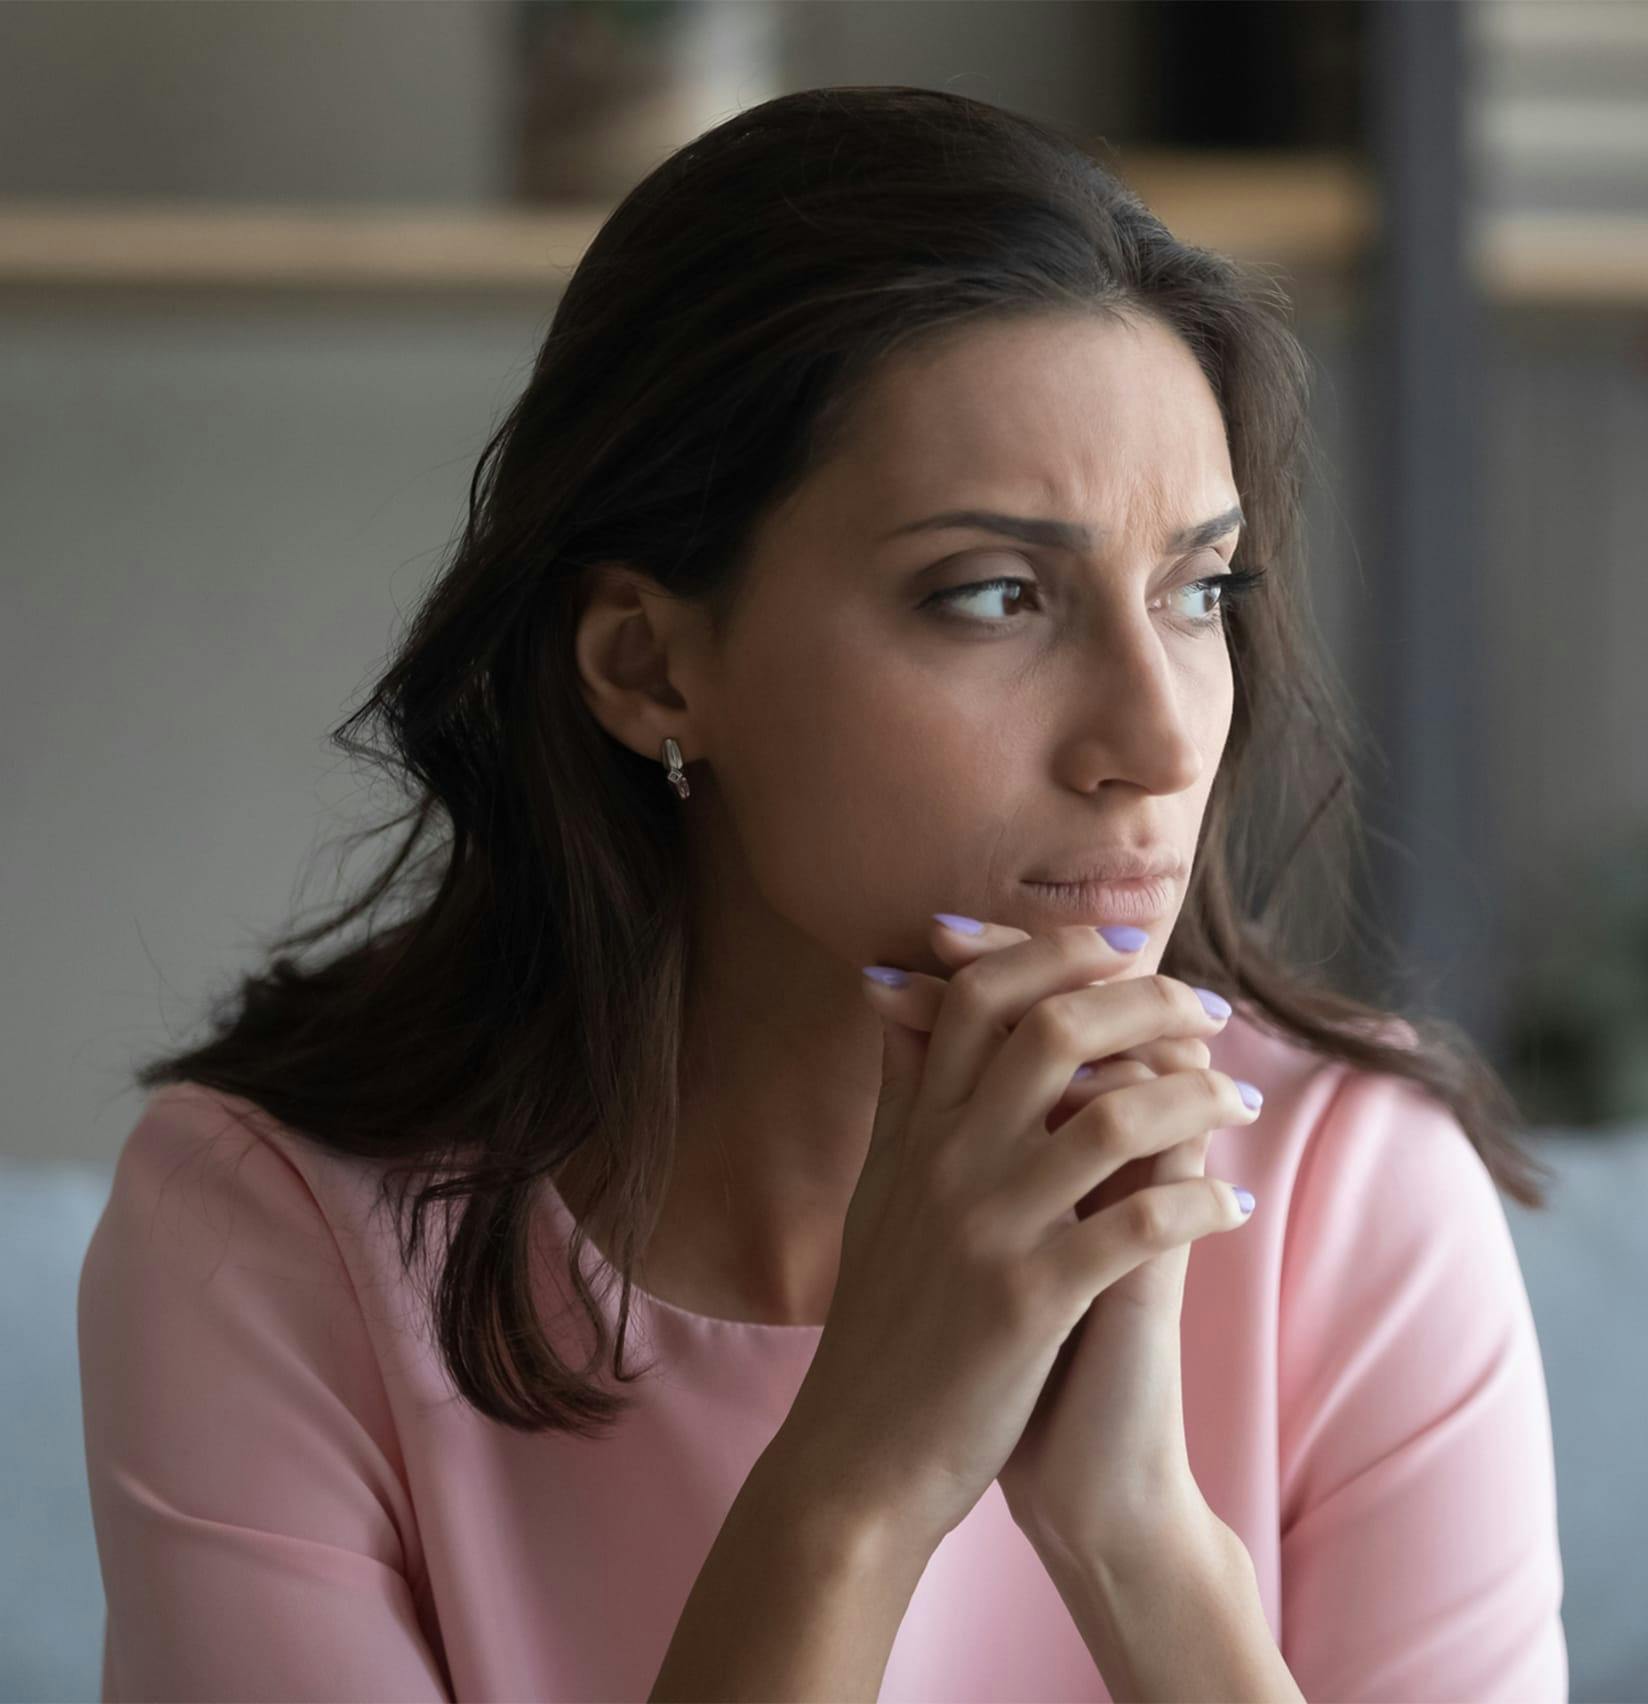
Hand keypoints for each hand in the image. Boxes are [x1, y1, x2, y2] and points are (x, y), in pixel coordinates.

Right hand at [778, 922, 1259, 1565]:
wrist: (860, 1456)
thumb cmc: (882, 1322)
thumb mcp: (877, 1191)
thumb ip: (899, 1092)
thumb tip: (895, 995)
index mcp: (917, 1131)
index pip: (982, 996)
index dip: (1057, 955)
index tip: (1126, 952)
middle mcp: (947, 1162)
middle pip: (1055, 1030)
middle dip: (1147, 1002)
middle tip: (1208, 1009)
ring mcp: (989, 1229)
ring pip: (1114, 1117)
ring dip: (1197, 1096)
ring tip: (1239, 1098)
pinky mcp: (1029, 1302)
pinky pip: (1140, 1227)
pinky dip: (1202, 1202)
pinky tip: (1235, 1203)